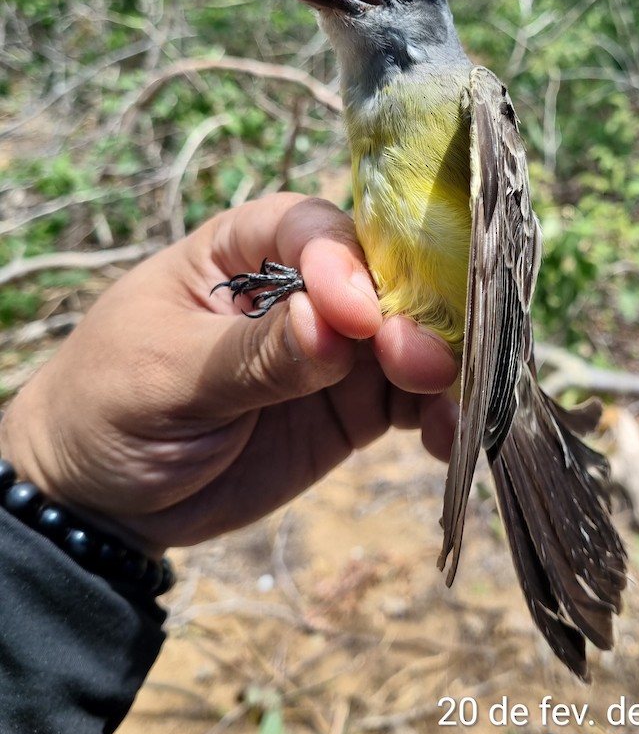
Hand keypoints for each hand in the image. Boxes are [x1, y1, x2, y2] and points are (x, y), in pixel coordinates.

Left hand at [0, 195, 458, 556]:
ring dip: (434, 369)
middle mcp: (298, 291)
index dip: (344, 262)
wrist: (99, 502)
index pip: (310, 230)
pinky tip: (444, 441)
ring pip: (405, 342)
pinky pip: (406, 403)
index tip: (355, 316)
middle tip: (420, 364)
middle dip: (410, 317)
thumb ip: (255, 354)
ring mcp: (330, 353)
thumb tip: (332, 325)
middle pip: (380, 281)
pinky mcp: (348, 409)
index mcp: (240, 253)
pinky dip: (435, 417)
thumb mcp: (168, 377)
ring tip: (441, 409)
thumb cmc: (108, 409)